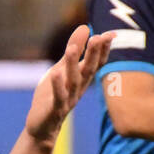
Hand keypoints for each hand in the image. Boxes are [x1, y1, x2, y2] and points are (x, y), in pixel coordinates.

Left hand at [25, 25, 114, 145]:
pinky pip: (58, 97)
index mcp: (81, 79)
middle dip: (94, 54)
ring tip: (72, 48)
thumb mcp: (61, 69)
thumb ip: (74, 50)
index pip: (96, 63)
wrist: (42, 127)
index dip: (103, 50)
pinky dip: (57, 86)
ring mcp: (67, 99)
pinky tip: (55, 73)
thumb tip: (85, 26)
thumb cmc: (53, 95)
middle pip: (89, 70)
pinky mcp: (54, 109)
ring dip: (73, 65)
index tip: (110, 34)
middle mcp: (78, 89)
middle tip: (99, 37)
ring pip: (72, 81)